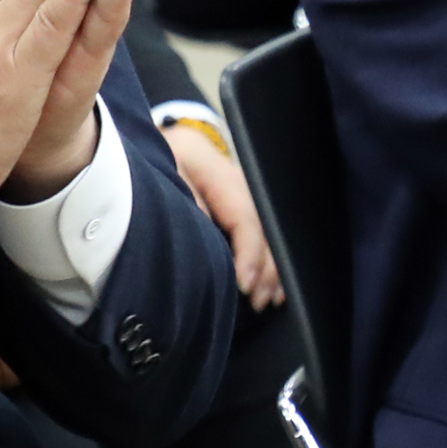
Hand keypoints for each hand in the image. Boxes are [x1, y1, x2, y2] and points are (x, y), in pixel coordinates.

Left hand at [164, 118, 280, 309]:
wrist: (183, 146)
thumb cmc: (172, 161)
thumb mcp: (170, 174)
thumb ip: (187, 202)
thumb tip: (201, 231)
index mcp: (226, 180)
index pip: (246, 219)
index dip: (249, 254)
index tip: (244, 284)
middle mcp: (248, 190)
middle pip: (269, 233)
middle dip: (266, 271)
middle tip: (256, 301)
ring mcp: (256, 200)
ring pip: (275, 238)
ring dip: (274, 272)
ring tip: (268, 300)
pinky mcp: (254, 211)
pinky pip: (270, 238)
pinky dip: (274, 264)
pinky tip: (276, 288)